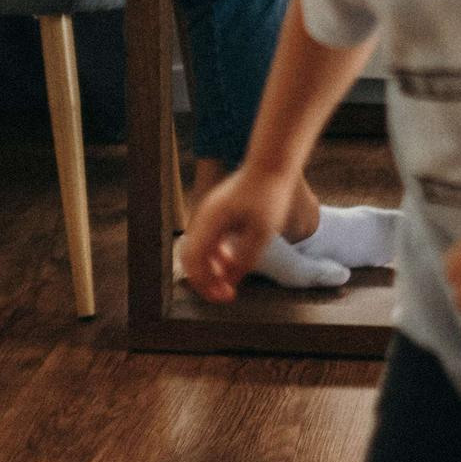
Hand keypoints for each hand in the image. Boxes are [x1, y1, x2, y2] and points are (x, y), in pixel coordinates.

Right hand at [180, 166, 294, 300]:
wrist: (270, 165)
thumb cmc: (268, 195)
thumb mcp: (262, 233)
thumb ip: (246, 258)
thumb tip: (232, 279)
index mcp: (210, 223)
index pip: (195, 262)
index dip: (207, 284)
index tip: (226, 296)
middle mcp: (203, 219)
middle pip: (190, 259)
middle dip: (206, 280)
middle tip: (226, 294)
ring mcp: (207, 216)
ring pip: (198, 251)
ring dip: (211, 268)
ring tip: (231, 280)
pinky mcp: (215, 213)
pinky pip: (208, 241)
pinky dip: (215, 256)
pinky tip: (232, 261)